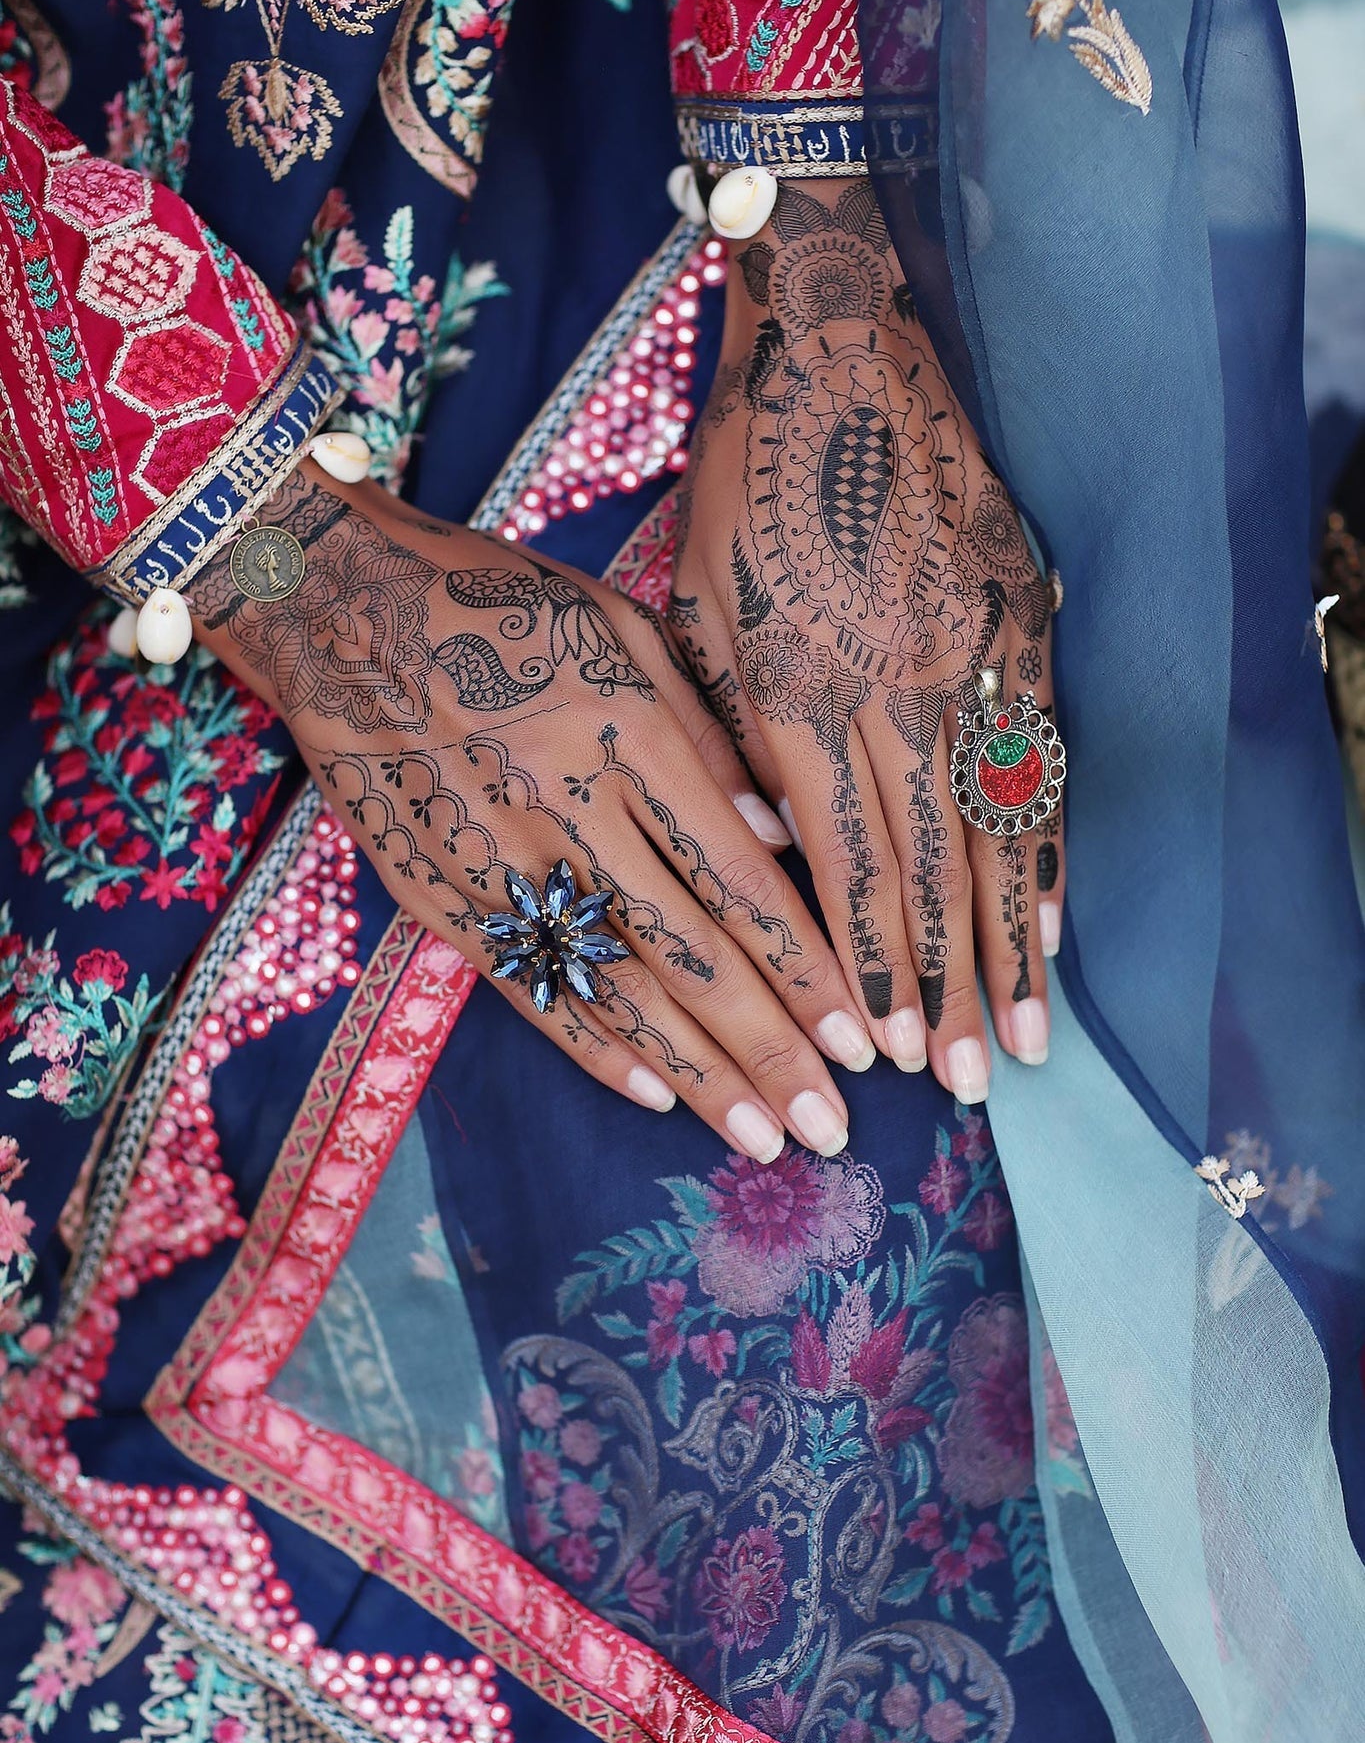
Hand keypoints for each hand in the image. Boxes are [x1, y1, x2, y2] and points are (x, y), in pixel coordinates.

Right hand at [189, 465, 877, 1158]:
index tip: (861, 1037)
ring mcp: (498, 862)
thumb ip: (705, 733)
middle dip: (770, 1051)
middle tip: (832, 1129)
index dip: (806, 969)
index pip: (739, 882)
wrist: (334, 608)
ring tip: (761, 1140)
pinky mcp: (437, 893)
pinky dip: (592, 1046)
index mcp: (629, 738)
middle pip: (689, 955)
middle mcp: (569, 811)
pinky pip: (526, 986)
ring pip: (614, 989)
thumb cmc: (497, 602)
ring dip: (697, 1075)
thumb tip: (777, 836)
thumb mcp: (622, 628)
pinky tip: (652, 1096)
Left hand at [669, 178, 1064, 1101]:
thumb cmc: (738, 487)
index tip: (891, 1051)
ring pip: (998, 830)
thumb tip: (774, 844)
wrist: (835, 353)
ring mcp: (973, 660)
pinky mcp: (1019, 625)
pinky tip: (1053, 914)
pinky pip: (1040, 757)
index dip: (874, 970)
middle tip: (975, 1083)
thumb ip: (733, 736)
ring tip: (1029, 1031)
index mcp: (804, 700)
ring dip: (1012, 942)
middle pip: (933, 873)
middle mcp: (899, 695)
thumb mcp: (695, 609)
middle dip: (951, 989)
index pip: (848, 869)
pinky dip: (1048, 846)